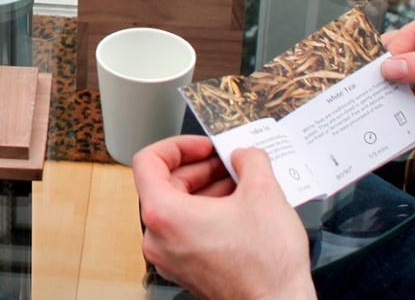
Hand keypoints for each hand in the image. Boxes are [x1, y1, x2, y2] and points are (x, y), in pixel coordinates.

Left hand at [132, 136, 314, 298]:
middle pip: (164, 185)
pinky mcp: (186, 269)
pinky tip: (238, 207)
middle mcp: (158, 239)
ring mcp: (170, 257)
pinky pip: (187, 229)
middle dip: (199, 167)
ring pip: (178, 208)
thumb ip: (249, 159)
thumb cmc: (266, 267)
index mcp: (164, 215)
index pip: (147, 162)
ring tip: (239, 181)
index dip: (177, 145)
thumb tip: (244, 154)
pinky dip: (207, 212)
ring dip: (206, 188)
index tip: (203, 146)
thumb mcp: (264, 192)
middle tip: (227, 160)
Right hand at [381, 0, 414, 139]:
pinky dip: (412, 105)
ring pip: (412, 77)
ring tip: (378, 102)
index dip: (393, 52)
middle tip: (369, 85)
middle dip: (390, 70)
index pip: (411, 33)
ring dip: (398, 90)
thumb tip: (389, 68)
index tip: (376, 71)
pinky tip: (400, 113)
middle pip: (407, 54)